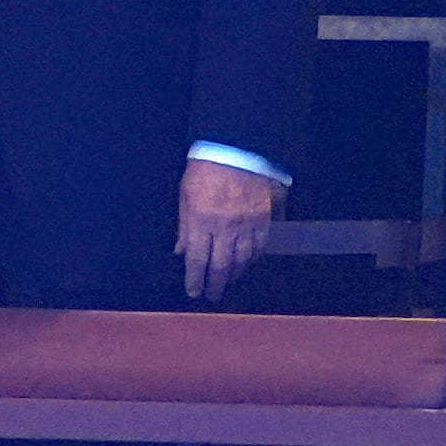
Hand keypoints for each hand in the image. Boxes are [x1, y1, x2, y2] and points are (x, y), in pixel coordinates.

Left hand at [177, 157, 278, 301]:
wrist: (237, 149)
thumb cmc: (204, 170)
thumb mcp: (185, 195)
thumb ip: (185, 226)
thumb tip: (181, 252)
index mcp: (202, 221)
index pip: (198, 259)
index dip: (196, 279)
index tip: (194, 292)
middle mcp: (225, 228)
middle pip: (222, 265)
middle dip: (216, 284)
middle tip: (213, 295)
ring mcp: (247, 224)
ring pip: (243, 259)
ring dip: (235, 273)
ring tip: (229, 280)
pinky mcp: (264, 218)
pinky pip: (260, 245)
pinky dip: (253, 258)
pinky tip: (248, 262)